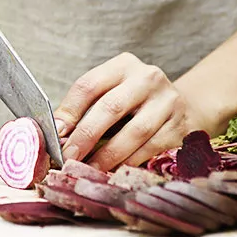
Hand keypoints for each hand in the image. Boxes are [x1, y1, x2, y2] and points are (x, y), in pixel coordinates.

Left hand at [53, 53, 209, 170]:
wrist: (181, 105)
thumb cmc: (133, 102)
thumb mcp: (110, 93)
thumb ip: (84, 109)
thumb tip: (56, 135)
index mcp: (122, 66)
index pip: (89, 85)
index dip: (70, 111)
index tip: (56, 134)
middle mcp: (147, 78)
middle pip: (111, 107)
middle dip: (86, 136)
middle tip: (68, 156)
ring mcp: (168, 101)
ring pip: (134, 132)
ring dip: (107, 155)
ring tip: (88, 169)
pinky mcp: (180, 126)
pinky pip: (151, 148)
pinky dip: (130, 162)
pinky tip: (114, 171)